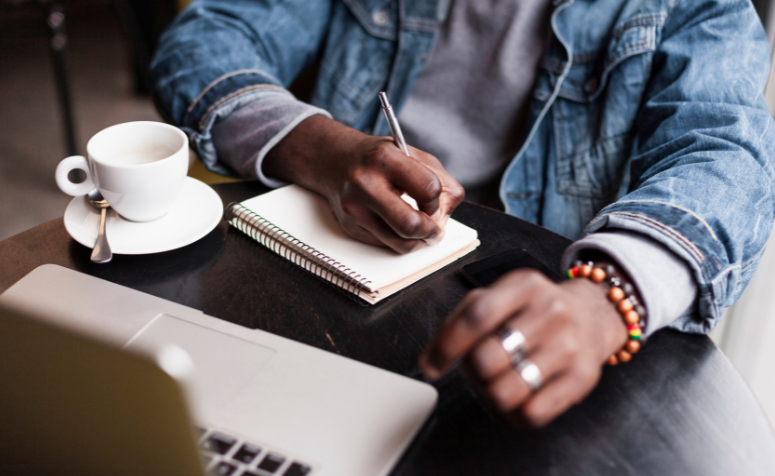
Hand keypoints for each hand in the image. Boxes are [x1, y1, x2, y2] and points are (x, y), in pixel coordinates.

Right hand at [263, 115, 464, 253]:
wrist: (336, 161)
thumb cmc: (381, 159)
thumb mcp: (414, 155)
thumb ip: (441, 182)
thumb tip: (444, 219)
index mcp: (385, 158)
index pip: (428, 189)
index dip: (437, 201)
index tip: (433, 202)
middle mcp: (365, 183)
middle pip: (410, 224)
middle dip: (430, 231)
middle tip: (434, 230)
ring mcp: (355, 208)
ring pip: (399, 243)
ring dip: (417, 241)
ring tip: (420, 230)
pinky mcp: (350, 226)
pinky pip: (385, 244)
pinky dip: (398, 239)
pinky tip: (396, 224)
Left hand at [419, 269, 627, 426]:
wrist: (592, 316)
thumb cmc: (533, 310)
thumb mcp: (499, 297)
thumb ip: (460, 321)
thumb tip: (430, 361)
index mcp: (523, 286)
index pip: (476, 317)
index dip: (447, 347)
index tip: (432, 367)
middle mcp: (550, 312)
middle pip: (487, 359)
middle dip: (472, 372)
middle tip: (479, 368)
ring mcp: (569, 345)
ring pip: (505, 392)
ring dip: (491, 394)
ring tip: (500, 380)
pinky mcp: (582, 377)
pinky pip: (532, 414)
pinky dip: (515, 413)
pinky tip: (519, 396)